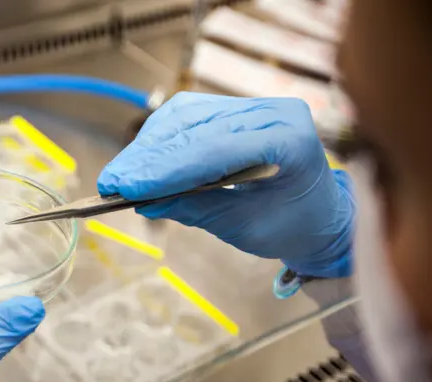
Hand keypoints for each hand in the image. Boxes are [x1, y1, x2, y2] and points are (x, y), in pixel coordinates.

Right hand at [98, 92, 353, 277]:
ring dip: (148, 146)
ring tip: (120, 175)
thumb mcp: (243, 228)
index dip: (166, 167)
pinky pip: (188, 116)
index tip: (126, 186)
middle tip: (111, 183)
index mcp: (290, 139)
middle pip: (196, 127)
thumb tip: (144, 201)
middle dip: (148, 157)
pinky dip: (159, 138)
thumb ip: (195, 209)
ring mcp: (254, 105)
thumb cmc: (291, 226)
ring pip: (186, 116)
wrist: (320, 214)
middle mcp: (273, 111)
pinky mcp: (235, 108)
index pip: (216, 147)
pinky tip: (140, 160)